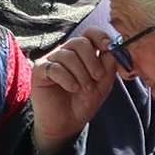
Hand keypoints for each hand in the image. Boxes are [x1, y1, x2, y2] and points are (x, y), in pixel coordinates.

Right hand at [30, 28, 117, 154]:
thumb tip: (115, 48)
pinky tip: (73, 88)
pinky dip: (68, 78)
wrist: (68, 123)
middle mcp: (66, 52)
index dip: (100, 36)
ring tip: (85, 88)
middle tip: (97, 77)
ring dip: (81, 73)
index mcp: (83, 52)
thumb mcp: (103, 83)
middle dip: (92, 60)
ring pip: (68, 55)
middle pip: (80, 42)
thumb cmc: (85, 101)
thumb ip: (109, 65)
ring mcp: (52, 60)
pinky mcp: (40, 71)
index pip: (90, 32)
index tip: (108, 47)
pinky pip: (55, 67)